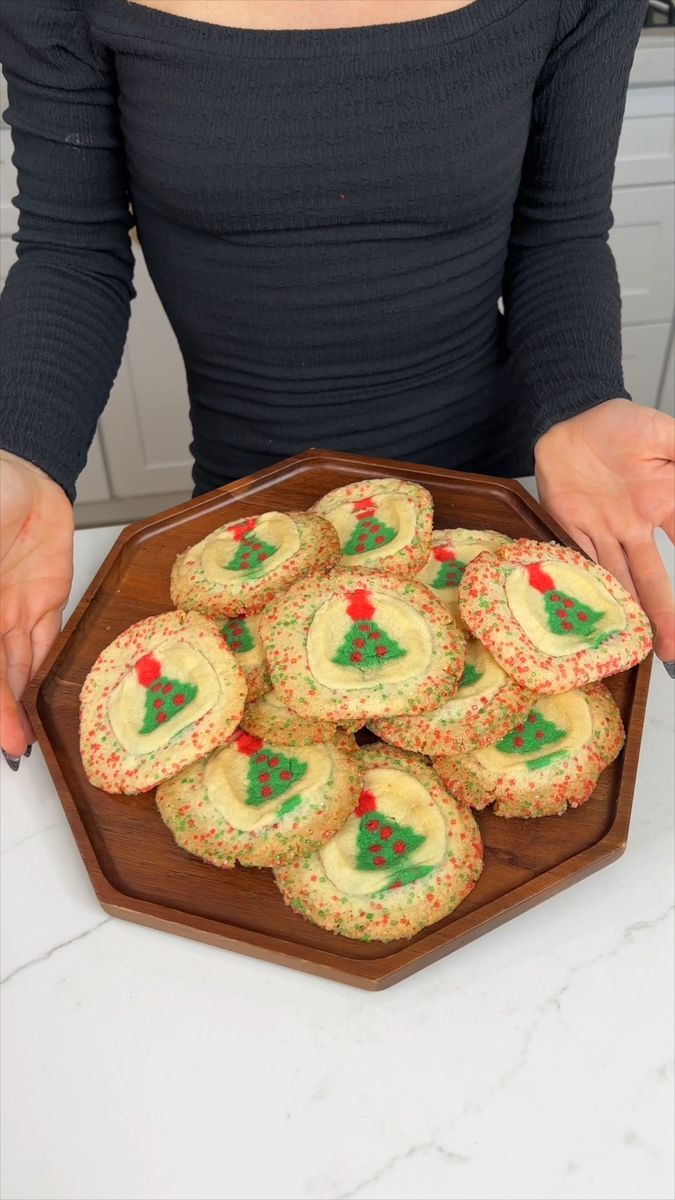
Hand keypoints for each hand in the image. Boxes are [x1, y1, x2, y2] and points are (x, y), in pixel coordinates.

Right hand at [0, 451, 73, 758]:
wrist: (19, 467)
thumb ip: (2, 610)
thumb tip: (6, 640)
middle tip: (10, 747)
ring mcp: (11, 608)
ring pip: (15, 664)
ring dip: (17, 702)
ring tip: (21, 739)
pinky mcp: (44, 596)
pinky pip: (43, 639)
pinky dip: (41, 669)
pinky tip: (37, 699)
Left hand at [535, 399, 674, 661]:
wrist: (572, 422)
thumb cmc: (621, 427)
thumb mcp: (663, 434)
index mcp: (664, 502)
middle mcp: (636, 527)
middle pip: (653, 577)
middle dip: (665, 614)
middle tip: (672, 651)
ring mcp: (604, 531)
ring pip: (621, 577)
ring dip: (633, 611)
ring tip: (648, 645)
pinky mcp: (572, 528)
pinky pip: (583, 560)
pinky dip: (591, 586)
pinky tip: (601, 614)